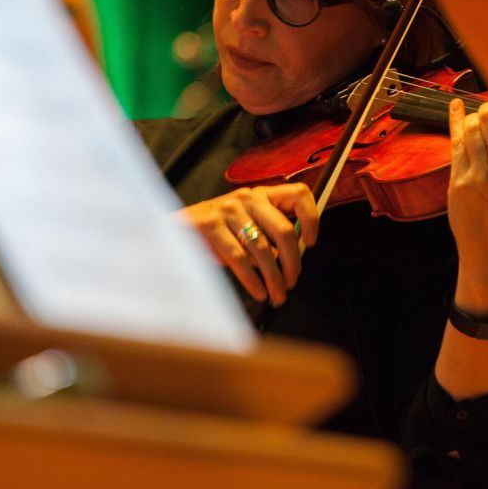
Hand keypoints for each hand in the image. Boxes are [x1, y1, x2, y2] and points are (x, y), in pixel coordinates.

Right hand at [178, 184, 318, 305]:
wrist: (175, 231)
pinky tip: (258, 292)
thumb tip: (292, 262)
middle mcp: (247, 198)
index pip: (298, 194)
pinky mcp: (210, 225)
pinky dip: (252, 280)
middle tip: (292, 282)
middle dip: (292, 262)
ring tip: (277, 295)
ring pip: (262, 249)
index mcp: (261, 195)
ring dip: (273, 278)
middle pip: (284, 230)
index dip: (311, 218)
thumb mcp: (246, 228)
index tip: (311, 242)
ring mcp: (228, 210)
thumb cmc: (217, 233)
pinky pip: (239, 258)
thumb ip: (269, 238)